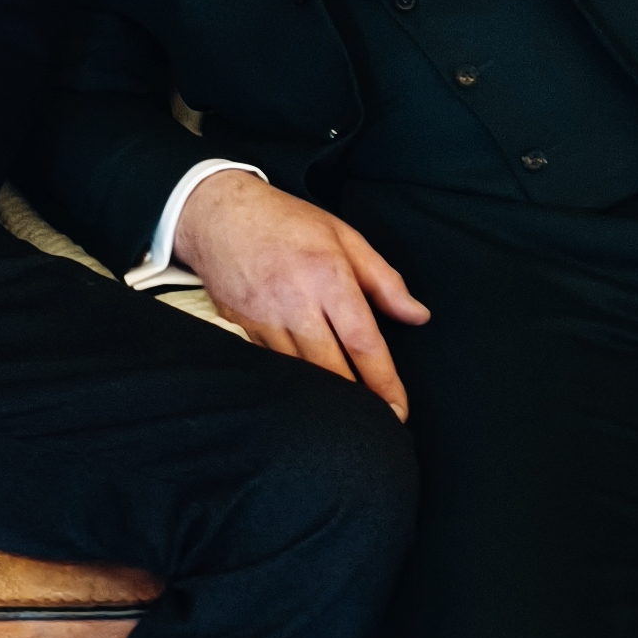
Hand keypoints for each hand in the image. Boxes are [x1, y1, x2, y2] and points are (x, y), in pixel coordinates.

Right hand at [171, 170, 428, 419]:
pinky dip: (294, 382)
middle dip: (357, 402)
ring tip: (345, 417)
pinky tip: (308, 395)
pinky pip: (274, 367)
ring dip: (325, 399)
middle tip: (376, 422)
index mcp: (328, 277)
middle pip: (332, 371)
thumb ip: (384, 281)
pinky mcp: (241, 330)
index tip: (398, 410)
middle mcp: (295, 302)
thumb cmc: (287, 222)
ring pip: (300, 376)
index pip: (363, 343)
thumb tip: (418, 316)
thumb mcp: (345, 238)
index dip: (384, 383)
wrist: (219, 215)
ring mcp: (264, 320)